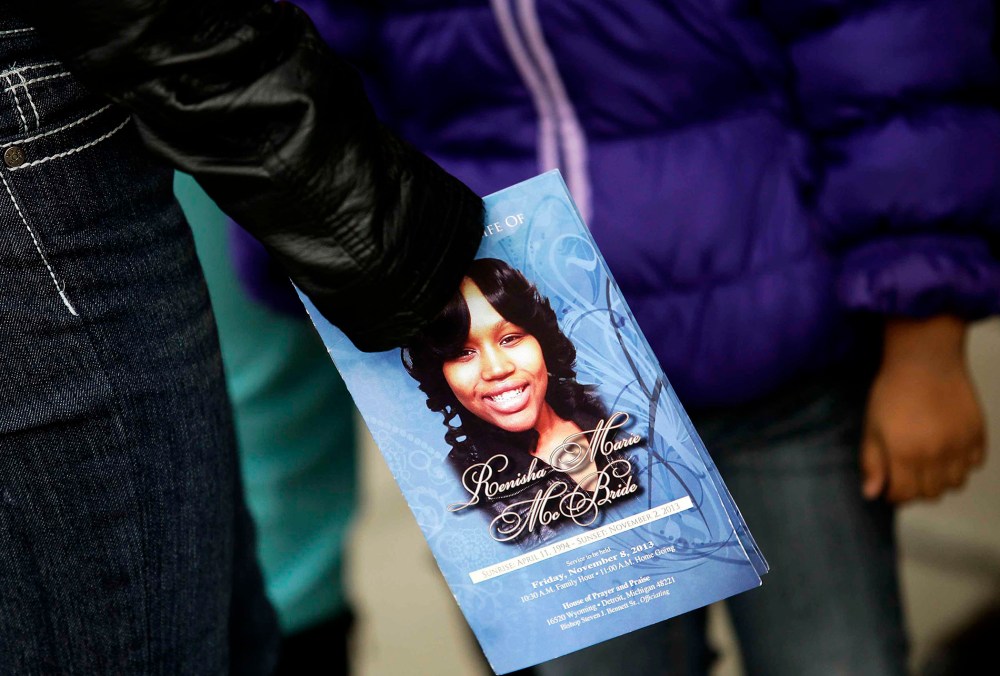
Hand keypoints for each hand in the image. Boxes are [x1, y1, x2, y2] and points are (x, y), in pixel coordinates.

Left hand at [861, 316, 985, 502]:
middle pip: (931, 494)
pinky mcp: (977, 434)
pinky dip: (962, 464)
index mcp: (905, 454)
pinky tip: (947, 450)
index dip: (895, 495)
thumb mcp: (872, 426)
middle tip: (908, 476)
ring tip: (928, 464)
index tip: (891, 488)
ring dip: (941, 480)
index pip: (905, 495)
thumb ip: (872, 462)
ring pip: (956, 484)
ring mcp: (960, 445)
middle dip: (916, 490)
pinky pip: (974, 464)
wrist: (924, 360)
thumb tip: (872, 494)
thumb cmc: (892, 391)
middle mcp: (935, 455)